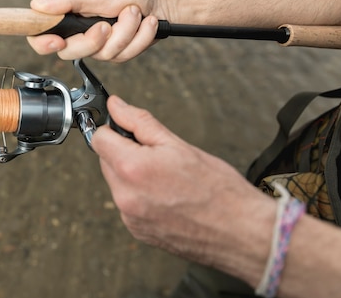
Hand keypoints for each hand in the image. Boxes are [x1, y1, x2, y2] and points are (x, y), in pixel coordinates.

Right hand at [27, 0, 161, 61]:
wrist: (158, 0)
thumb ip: (67, 0)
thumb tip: (37, 5)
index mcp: (68, 18)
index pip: (41, 38)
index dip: (43, 44)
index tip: (57, 40)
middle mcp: (80, 35)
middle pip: (71, 53)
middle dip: (94, 39)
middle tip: (107, 24)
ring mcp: (99, 47)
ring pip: (104, 53)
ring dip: (126, 30)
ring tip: (133, 12)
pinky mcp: (118, 54)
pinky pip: (126, 55)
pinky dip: (140, 36)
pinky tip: (145, 23)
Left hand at [92, 96, 274, 267]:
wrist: (241, 233)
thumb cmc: (218, 190)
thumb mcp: (178, 144)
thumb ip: (140, 122)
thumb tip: (117, 106)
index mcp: (132, 169)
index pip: (99, 139)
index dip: (114, 129)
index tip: (127, 129)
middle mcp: (125, 197)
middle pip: (106, 161)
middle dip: (125, 152)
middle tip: (159, 155)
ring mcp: (130, 218)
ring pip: (117, 184)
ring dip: (133, 176)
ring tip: (168, 178)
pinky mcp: (138, 232)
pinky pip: (128, 205)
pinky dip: (140, 197)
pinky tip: (167, 196)